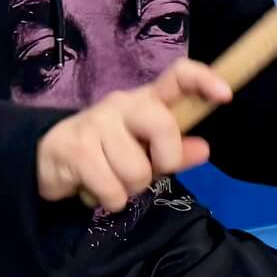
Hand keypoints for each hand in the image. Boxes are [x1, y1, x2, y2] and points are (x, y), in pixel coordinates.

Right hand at [34, 60, 227, 212]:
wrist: (51, 161)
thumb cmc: (109, 155)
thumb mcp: (147, 153)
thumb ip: (176, 151)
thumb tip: (204, 149)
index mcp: (146, 100)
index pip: (178, 75)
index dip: (203, 80)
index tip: (225, 95)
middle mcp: (121, 104)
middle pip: (162, 125)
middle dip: (164, 161)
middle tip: (149, 171)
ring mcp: (95, 123)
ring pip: (136, 170)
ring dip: (130, 189)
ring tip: (113, 180)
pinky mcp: (74, 148)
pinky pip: (112, 190)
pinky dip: (111, 201)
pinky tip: (96, 189)